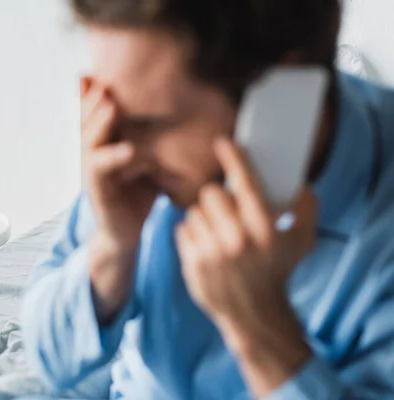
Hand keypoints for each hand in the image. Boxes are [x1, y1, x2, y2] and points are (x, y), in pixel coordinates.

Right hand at [81, 76, 158, 322]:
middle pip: (87, 121)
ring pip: (89, 142)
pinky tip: (129, 149)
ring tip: (111, 105)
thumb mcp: (145, 159)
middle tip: (105, 79)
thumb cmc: (137, 194)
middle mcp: (92, 155)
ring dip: (99, 123)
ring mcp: (92, 174)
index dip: (97, 93)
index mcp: (102, 144)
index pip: (96, 113)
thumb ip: (150, 137)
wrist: (125, 233)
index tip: (106, 69)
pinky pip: (101, 172)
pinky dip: (113, 158)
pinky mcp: (98, 193)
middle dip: (94, 99)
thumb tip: (175, 109)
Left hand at [175, 138, 316, 395]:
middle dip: (218, 197)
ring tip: (217, 232)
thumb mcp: (302, 240)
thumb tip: (298, 181)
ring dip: (204, 216)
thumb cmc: (277, 270)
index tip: (222, 142)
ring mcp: (212, 252)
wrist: (253, 312)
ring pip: (194, 210)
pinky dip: (191, 232)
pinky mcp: (192, 262)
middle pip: (211, 193)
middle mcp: (237, 239)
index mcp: (264, 229)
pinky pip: (182, 228)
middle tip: (225, 209)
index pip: (246, 183)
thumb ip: (305, 207)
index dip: (234, 158)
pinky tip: (205, 244)